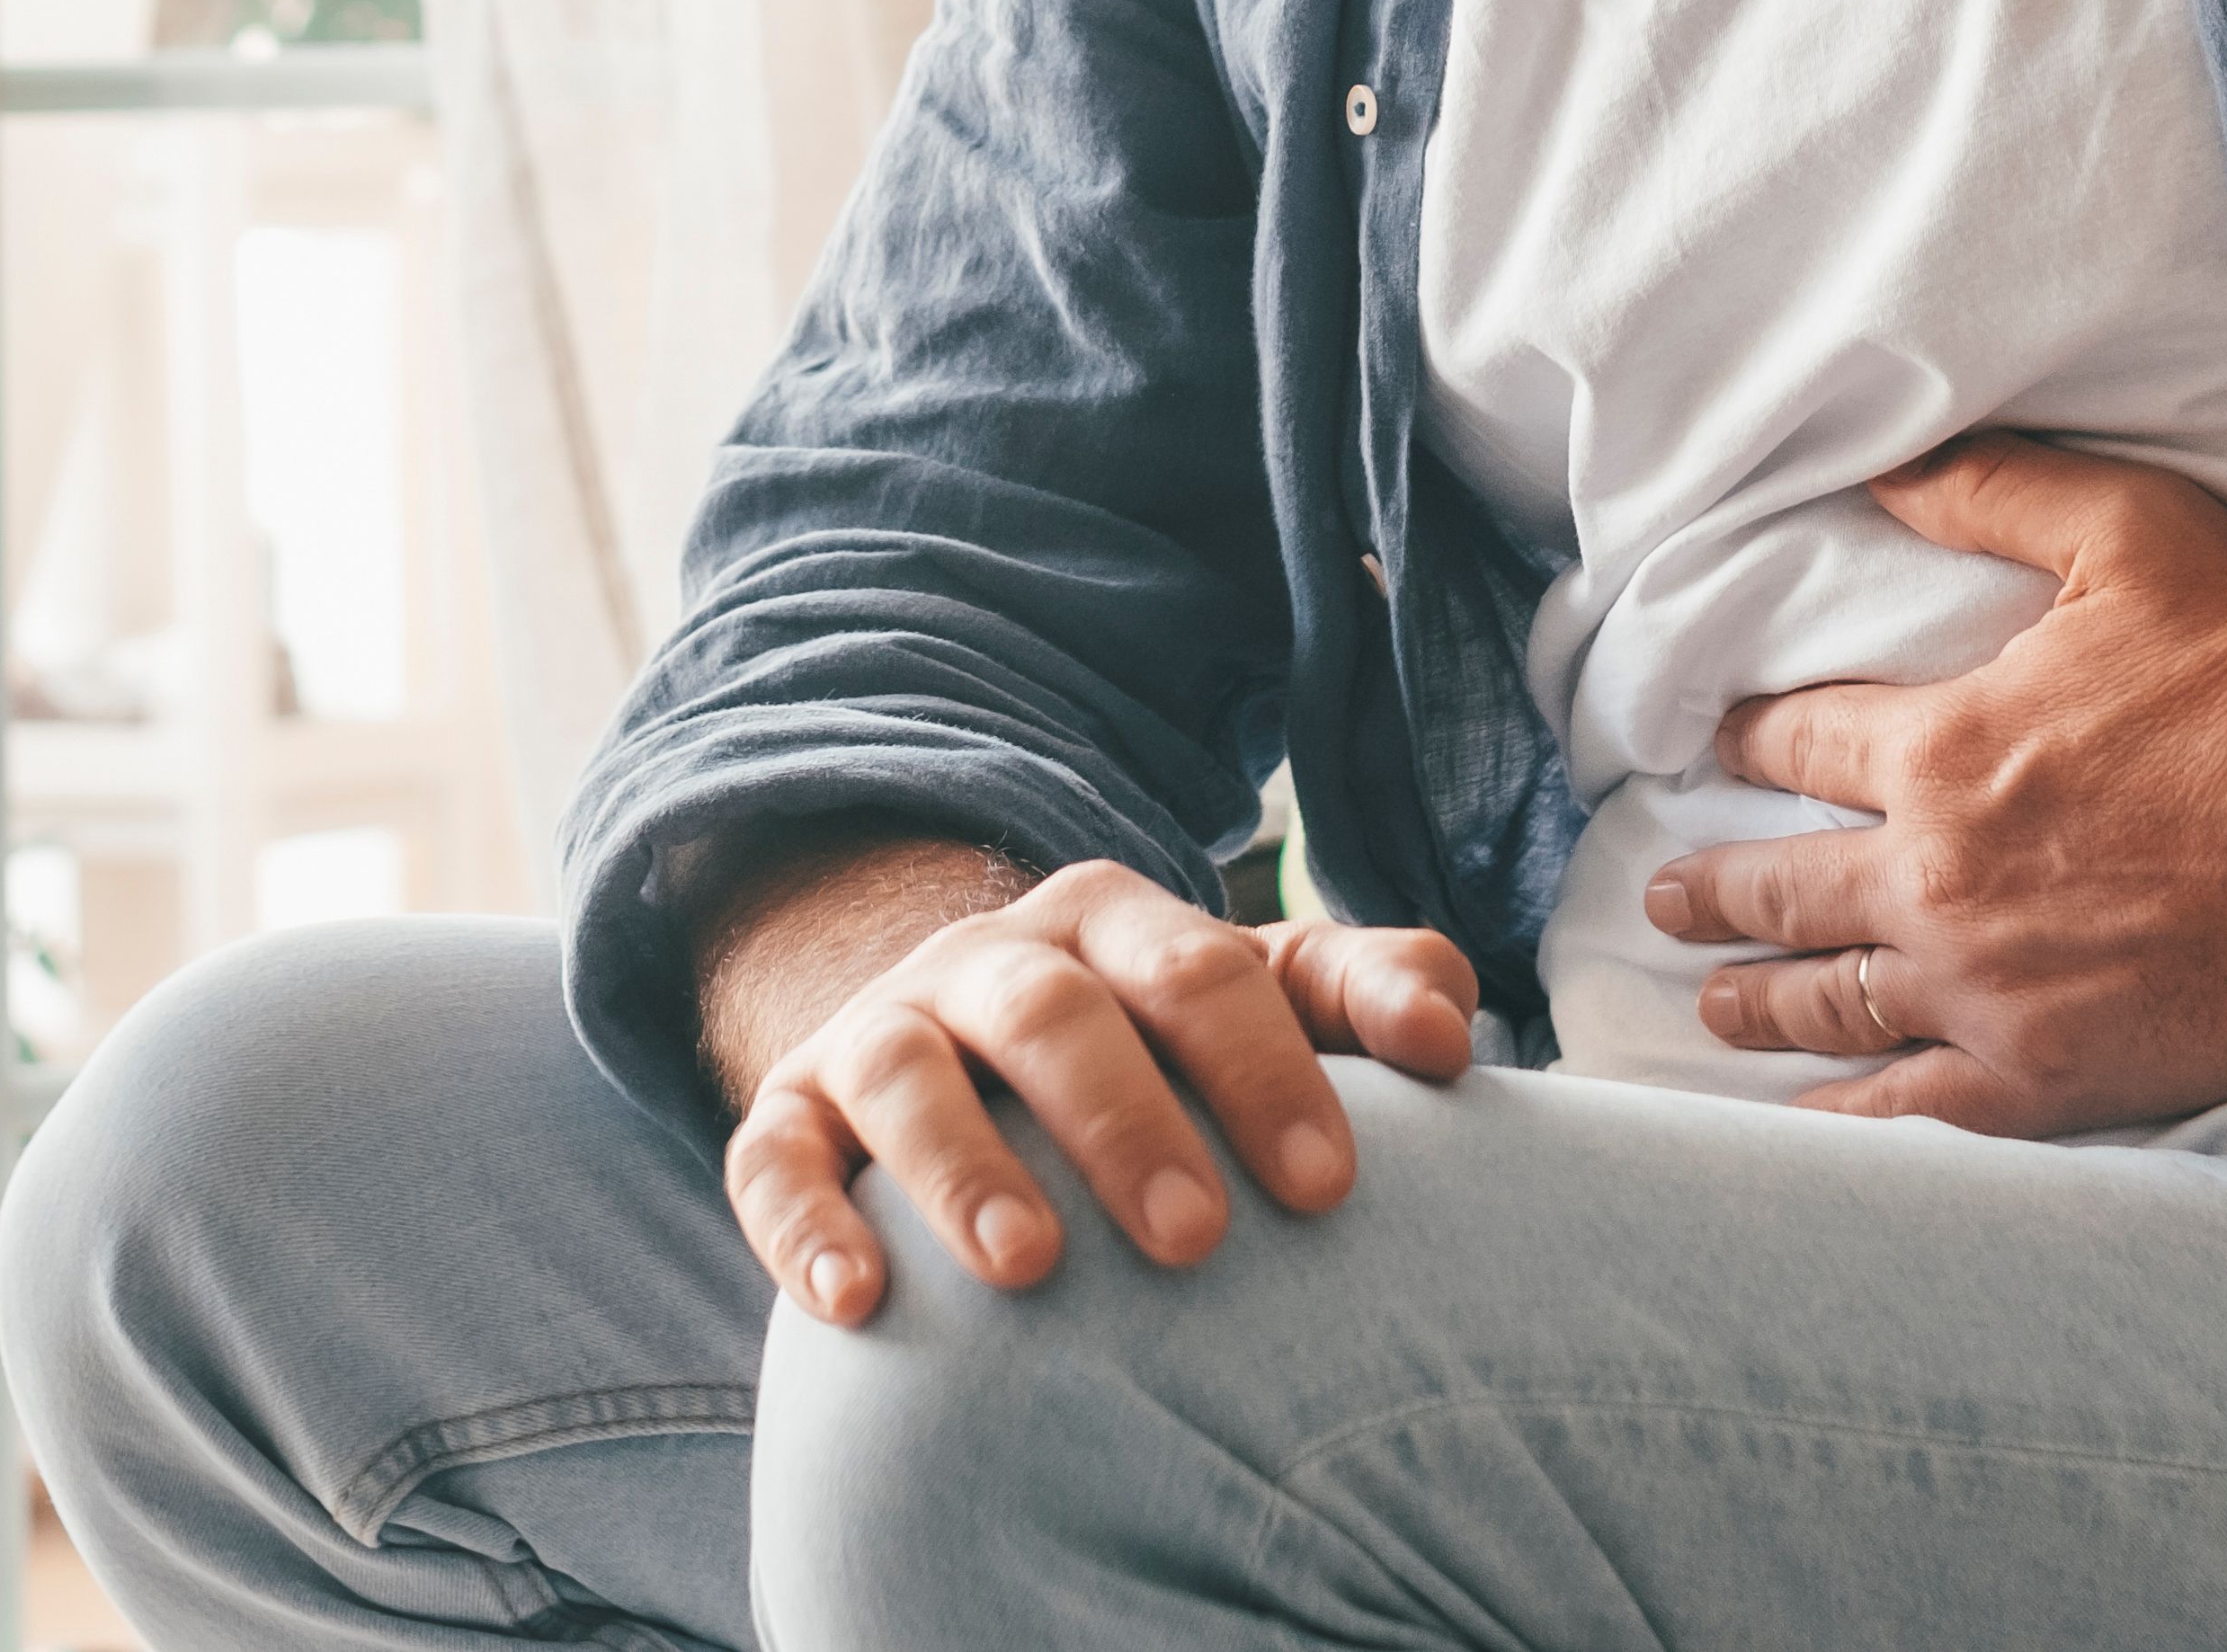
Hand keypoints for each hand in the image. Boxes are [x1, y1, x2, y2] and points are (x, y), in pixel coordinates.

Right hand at [720, 857, 1476, 1327]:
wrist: (955, 1039)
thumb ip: (1358, 993)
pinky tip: (855, 1300)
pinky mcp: (788, 1112)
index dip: (1265, 1071)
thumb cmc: (1149, 1049)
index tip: (1330, 1186)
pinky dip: (804, 1223)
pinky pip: (774, 1154)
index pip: (1199, 973)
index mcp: (1114, 926)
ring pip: (906, 1074)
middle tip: (1195, 1239)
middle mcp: (989, 962)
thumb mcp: (1251, 1001)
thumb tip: (1453, 1026)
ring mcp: (879, 1032)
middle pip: (1054, 1016)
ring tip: (1029, 1267)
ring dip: (962, 1166)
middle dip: (1125, 1120)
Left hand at [1644, 432, 2226, 1137]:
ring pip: (1831, 1005)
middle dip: (1712, 893)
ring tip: (1710, 1005)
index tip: (1711, 748)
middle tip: (1663, 899)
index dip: (1744, 740)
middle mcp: (1940, 878)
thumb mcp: (2129, 528)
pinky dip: (1847, 1115)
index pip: (1795, 744)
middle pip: (1783, 891)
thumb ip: (1989, 490)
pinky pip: (1914, 1108)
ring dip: (1756, 1003)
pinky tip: (1809, 1118)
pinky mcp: (2055, 1076)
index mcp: (1943, 749)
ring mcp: (1990, 990)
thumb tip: (1878, 466)